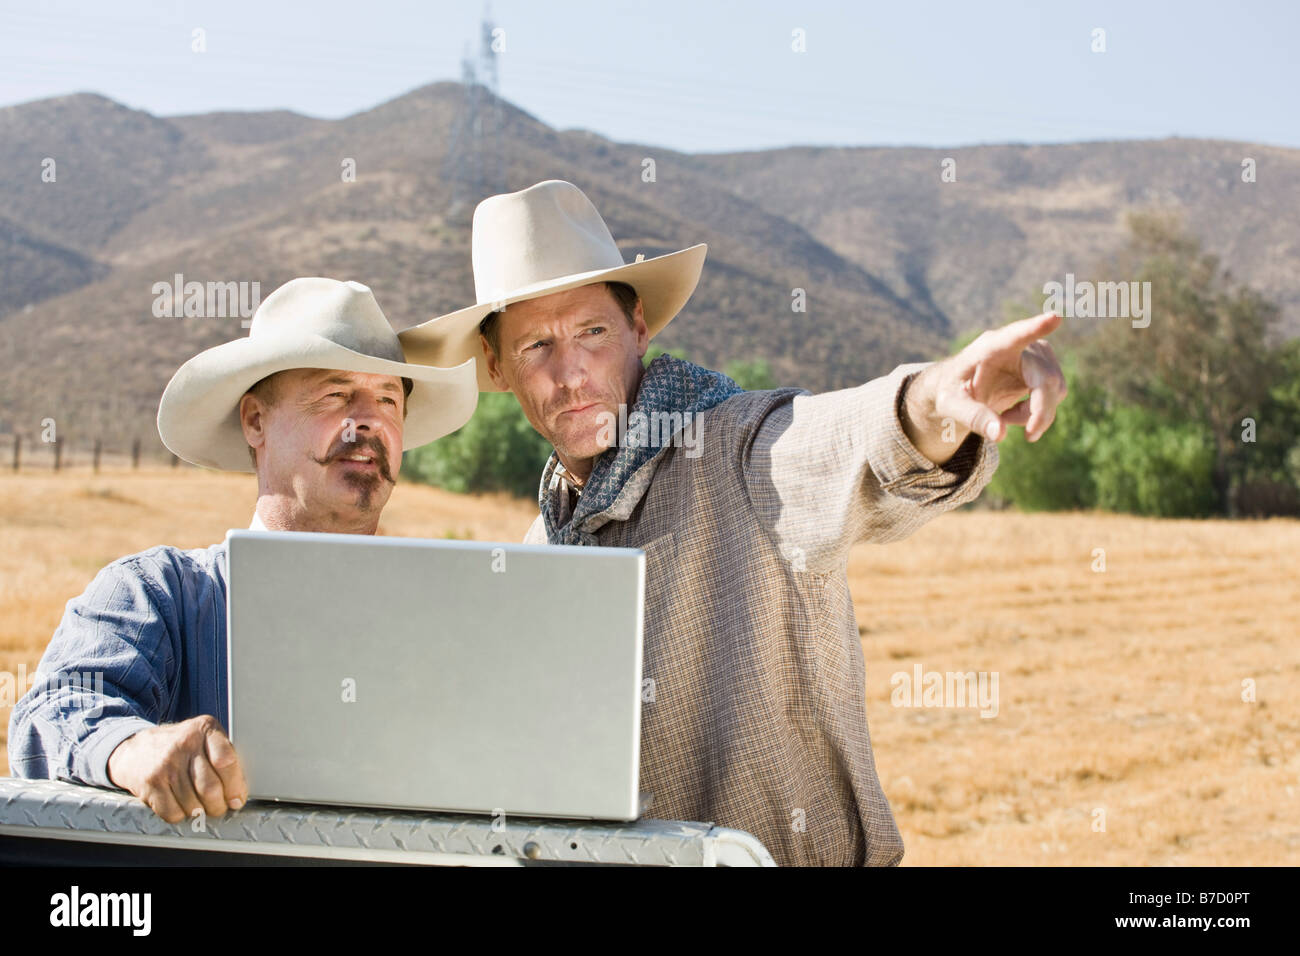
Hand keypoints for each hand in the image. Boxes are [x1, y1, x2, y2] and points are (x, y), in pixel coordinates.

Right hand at [106, 715, 247, 823]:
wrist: (136, 749)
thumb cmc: (181, 747)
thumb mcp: (204, 737)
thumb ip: (224, 755)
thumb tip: (240, 790)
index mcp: (204, 730)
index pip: (226, 760)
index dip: (236, 785)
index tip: (238, 798)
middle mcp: (184, 745)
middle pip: (210, 788)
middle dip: (219, 805)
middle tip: (220, 807)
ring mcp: (165, 765)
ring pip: (193, 804)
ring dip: (201, 813)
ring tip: (201, 806)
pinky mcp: (150, 784)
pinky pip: (173, 812)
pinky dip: (182, 816)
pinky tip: (182, 805)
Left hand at [903, 311, 1067, 461]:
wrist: (960, 387)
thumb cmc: (952, 390)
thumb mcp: (951, 405)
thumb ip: (972, 417)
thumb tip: (1000, 434)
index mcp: (990, 347)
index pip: (1015, 335)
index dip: (1035, 327)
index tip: (1054, 318)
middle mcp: (1018, 346)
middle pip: (1046, 377)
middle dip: (1041, 410)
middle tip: (1030, 436)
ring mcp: (1035, 354)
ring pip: (1055, 388)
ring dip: (1036, 413)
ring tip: (1005, 417)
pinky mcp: (1044, 366)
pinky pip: (1055, 393)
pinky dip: (1039, 411)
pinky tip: (1014, 413)